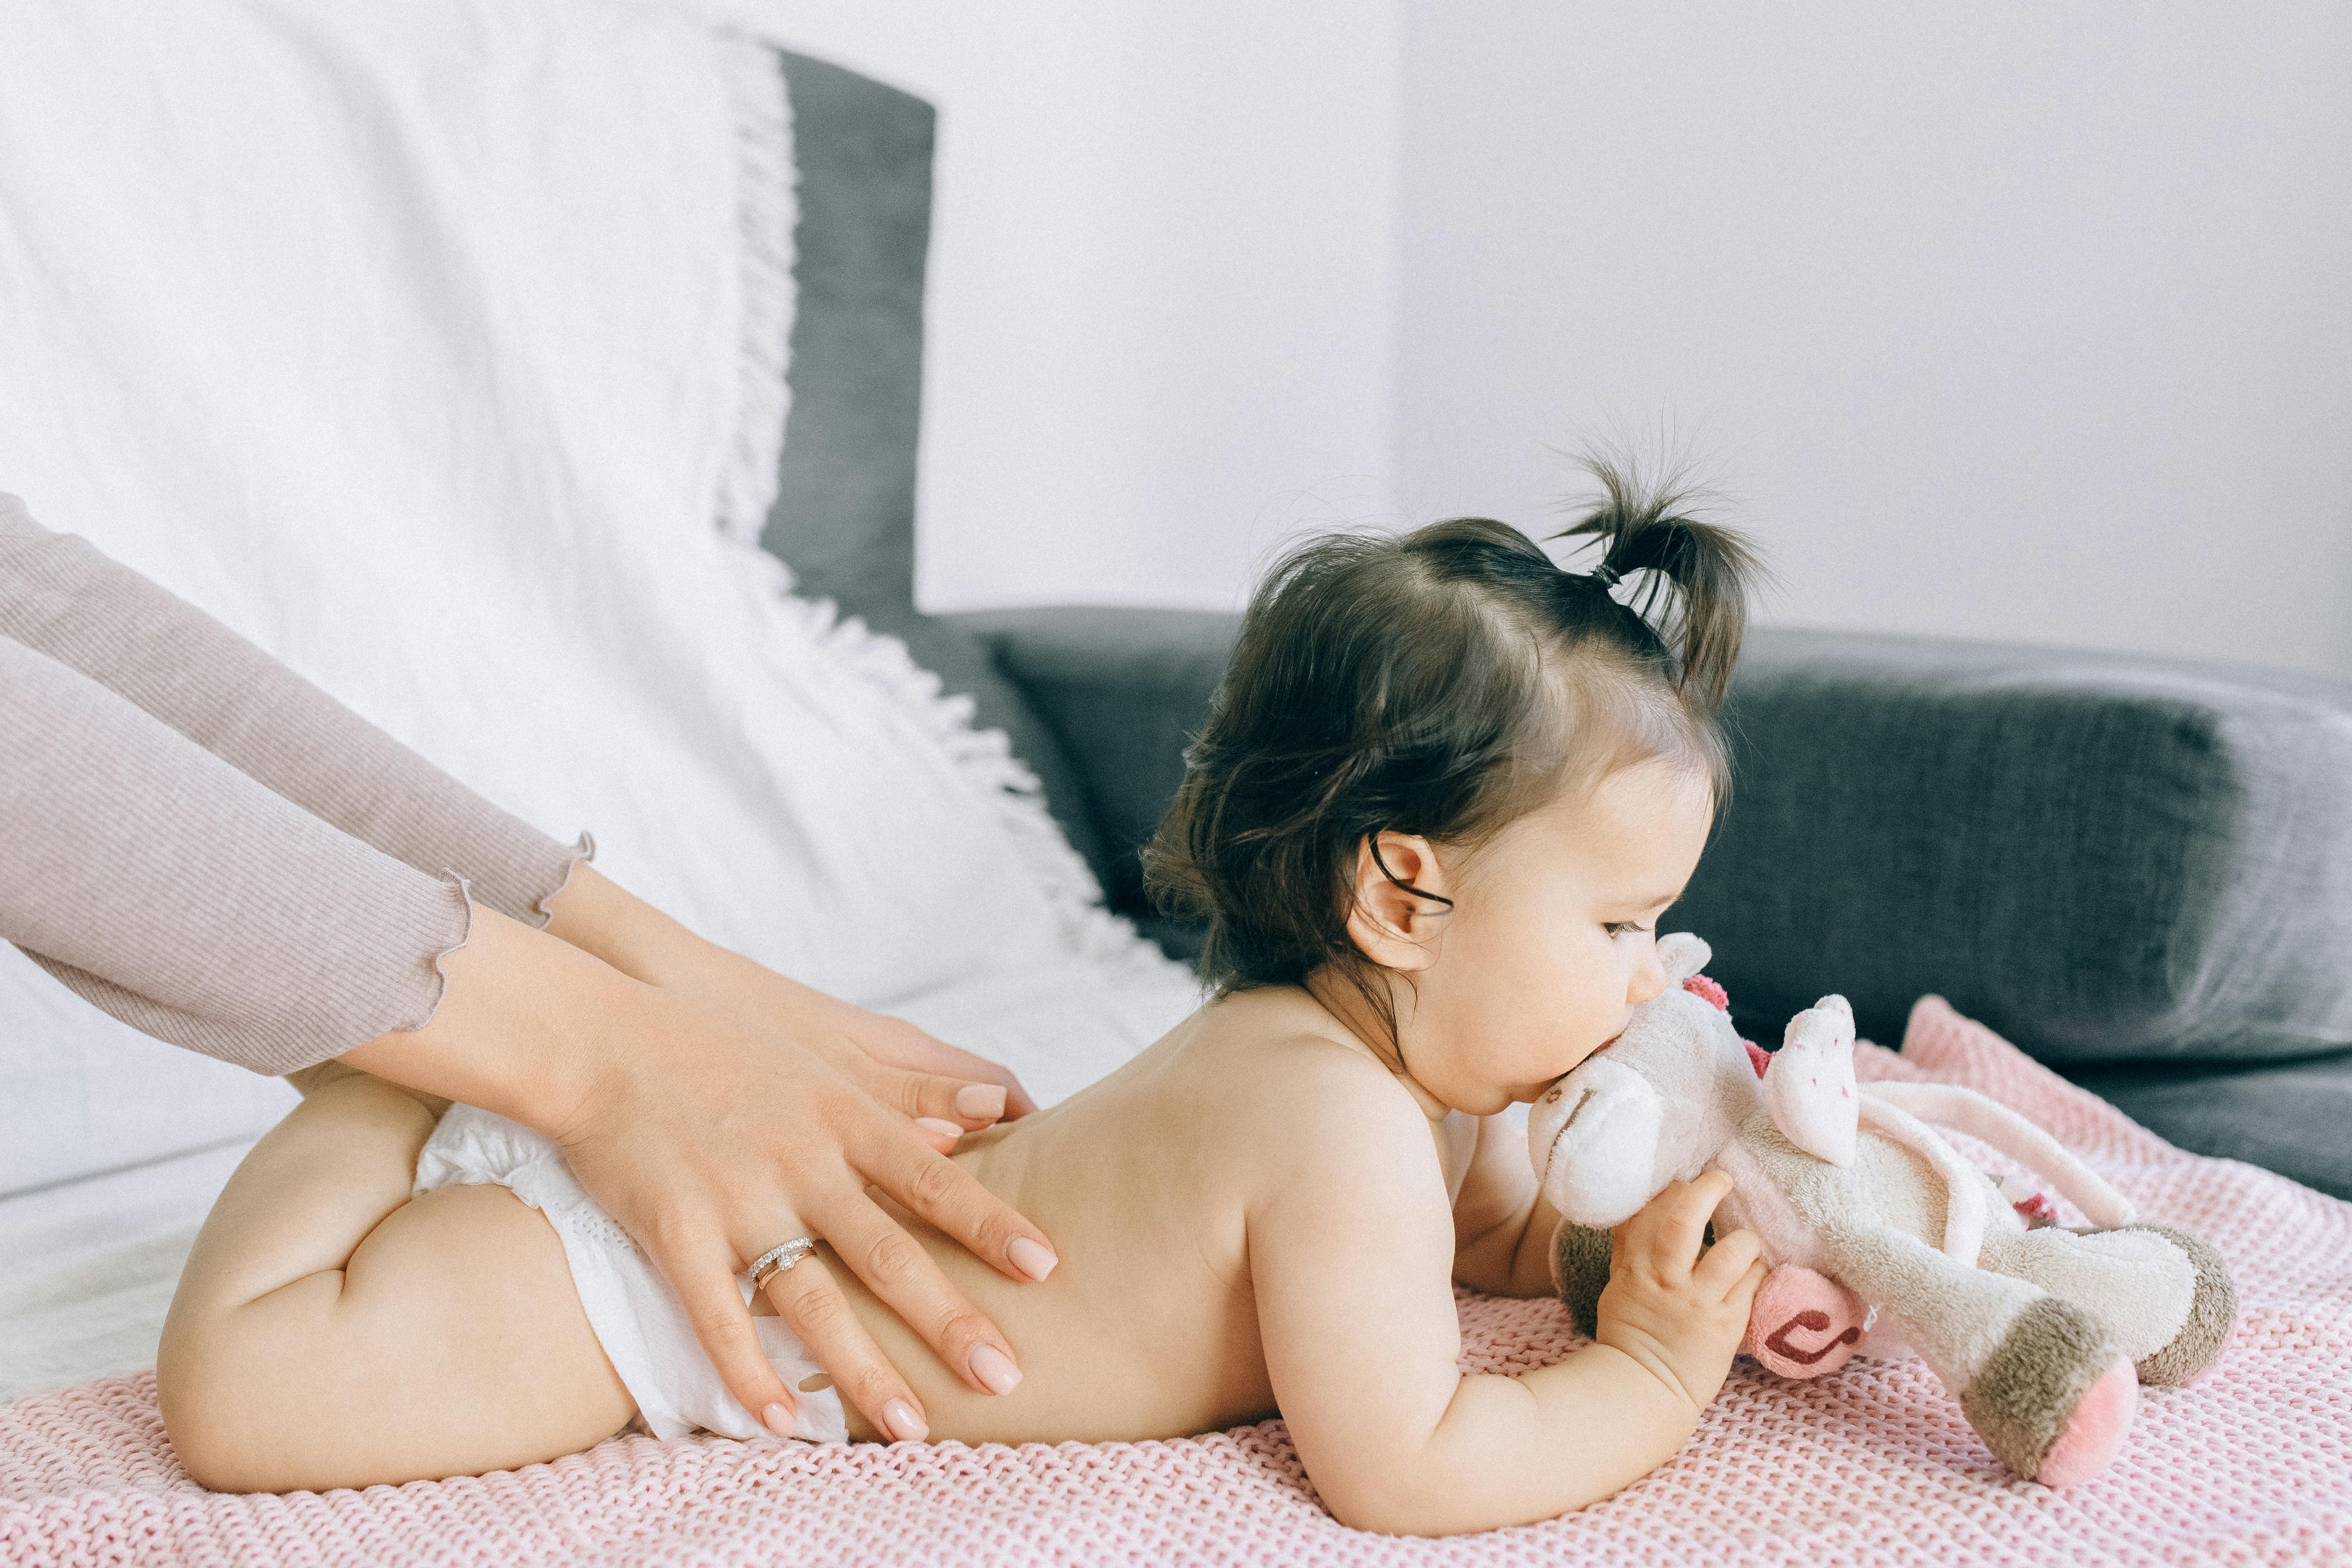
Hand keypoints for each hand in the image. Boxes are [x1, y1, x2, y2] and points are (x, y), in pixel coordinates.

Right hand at [343, 906, 1060, 1445]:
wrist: (601, 1033)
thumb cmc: (718, 1039)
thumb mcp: (820, 1052)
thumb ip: (902, 1090)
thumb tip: (986, 1115)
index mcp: (840, 1115)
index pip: (934, 1179)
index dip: (992, 1224)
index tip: (1049, 1267)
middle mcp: (800, 1160)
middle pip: (888, 1250)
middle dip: (950, 1319)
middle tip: (1006, 1375)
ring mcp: (735, 1198)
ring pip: (812, 1298)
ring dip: (863, 1369)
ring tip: (912, 1428)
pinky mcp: (671, 1227)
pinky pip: (717, 1314)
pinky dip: (750, 1372)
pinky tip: (783, 1423)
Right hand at [1593, 1170, 1763, 1415]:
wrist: (1644, 1388)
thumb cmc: (1631, 1335)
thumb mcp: (1619, 1285)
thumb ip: (1631, 1248)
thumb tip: (1643, 1208)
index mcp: (1634, 1268)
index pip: (1648, 1213)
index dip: (1668, 1191)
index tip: (1682, 1183)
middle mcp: (1665, 1279)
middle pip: (1684, 1219)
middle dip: (1706, 1191)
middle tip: (1723, 1179)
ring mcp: (1697, 1301)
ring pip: (1731, 1252)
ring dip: (1744, 1240)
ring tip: (1746, 1242)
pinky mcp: (1725, 1325)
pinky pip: (1751, 1285)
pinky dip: (1756, 1272)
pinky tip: (1754, 1271)